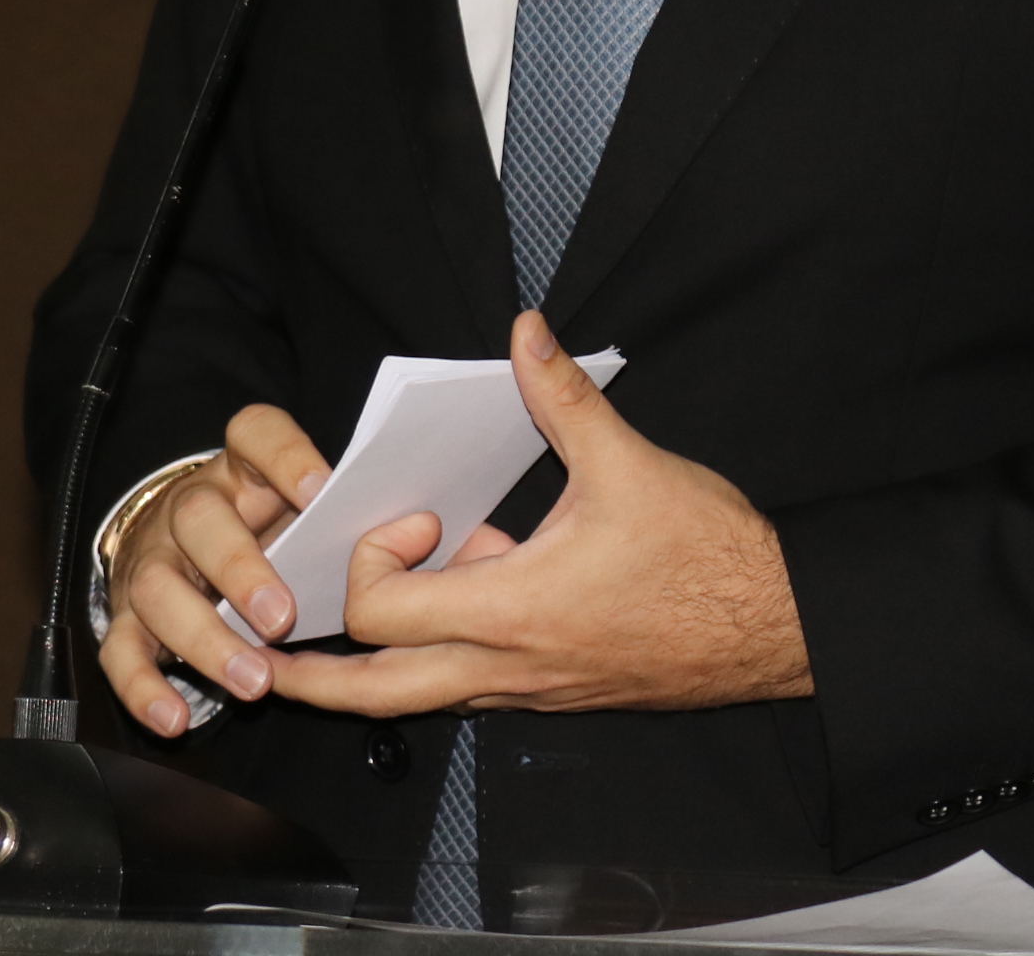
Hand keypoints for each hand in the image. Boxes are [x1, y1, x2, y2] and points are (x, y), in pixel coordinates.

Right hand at [102, 403, 333, 737]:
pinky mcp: (127, 615)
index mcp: (243, 469)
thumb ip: (349, 514)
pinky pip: (120, 650)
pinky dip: (144, 688)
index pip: (256, 434)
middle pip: (200, 520)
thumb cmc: (270, 531)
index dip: (286, 459)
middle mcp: (190, 508)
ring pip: (159, 590)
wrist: (186, 544)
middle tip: (283, 619)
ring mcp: (152, 560)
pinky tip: (176, 717)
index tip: (320, 493)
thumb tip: (423, 531)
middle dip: (240, 571)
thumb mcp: (304, 510)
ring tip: (253, 680)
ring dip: (205, 639)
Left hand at [265, 311, 811, 718]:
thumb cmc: (708, 559)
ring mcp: (528, 686)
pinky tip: (467, 591)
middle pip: (372, 696)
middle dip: (306, 677)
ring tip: (336, 627)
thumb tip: (526, 335)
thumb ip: (563, 397)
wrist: (775, 627)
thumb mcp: (629, 464)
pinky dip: (437, 656)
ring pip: (418, 700)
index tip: (415, 517)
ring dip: (370, 666)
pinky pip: (469, 686)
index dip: (370, 559)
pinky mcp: (552, 689)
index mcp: (511, 611)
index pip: (380, 612)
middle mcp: (507, 665)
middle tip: (258, 649)